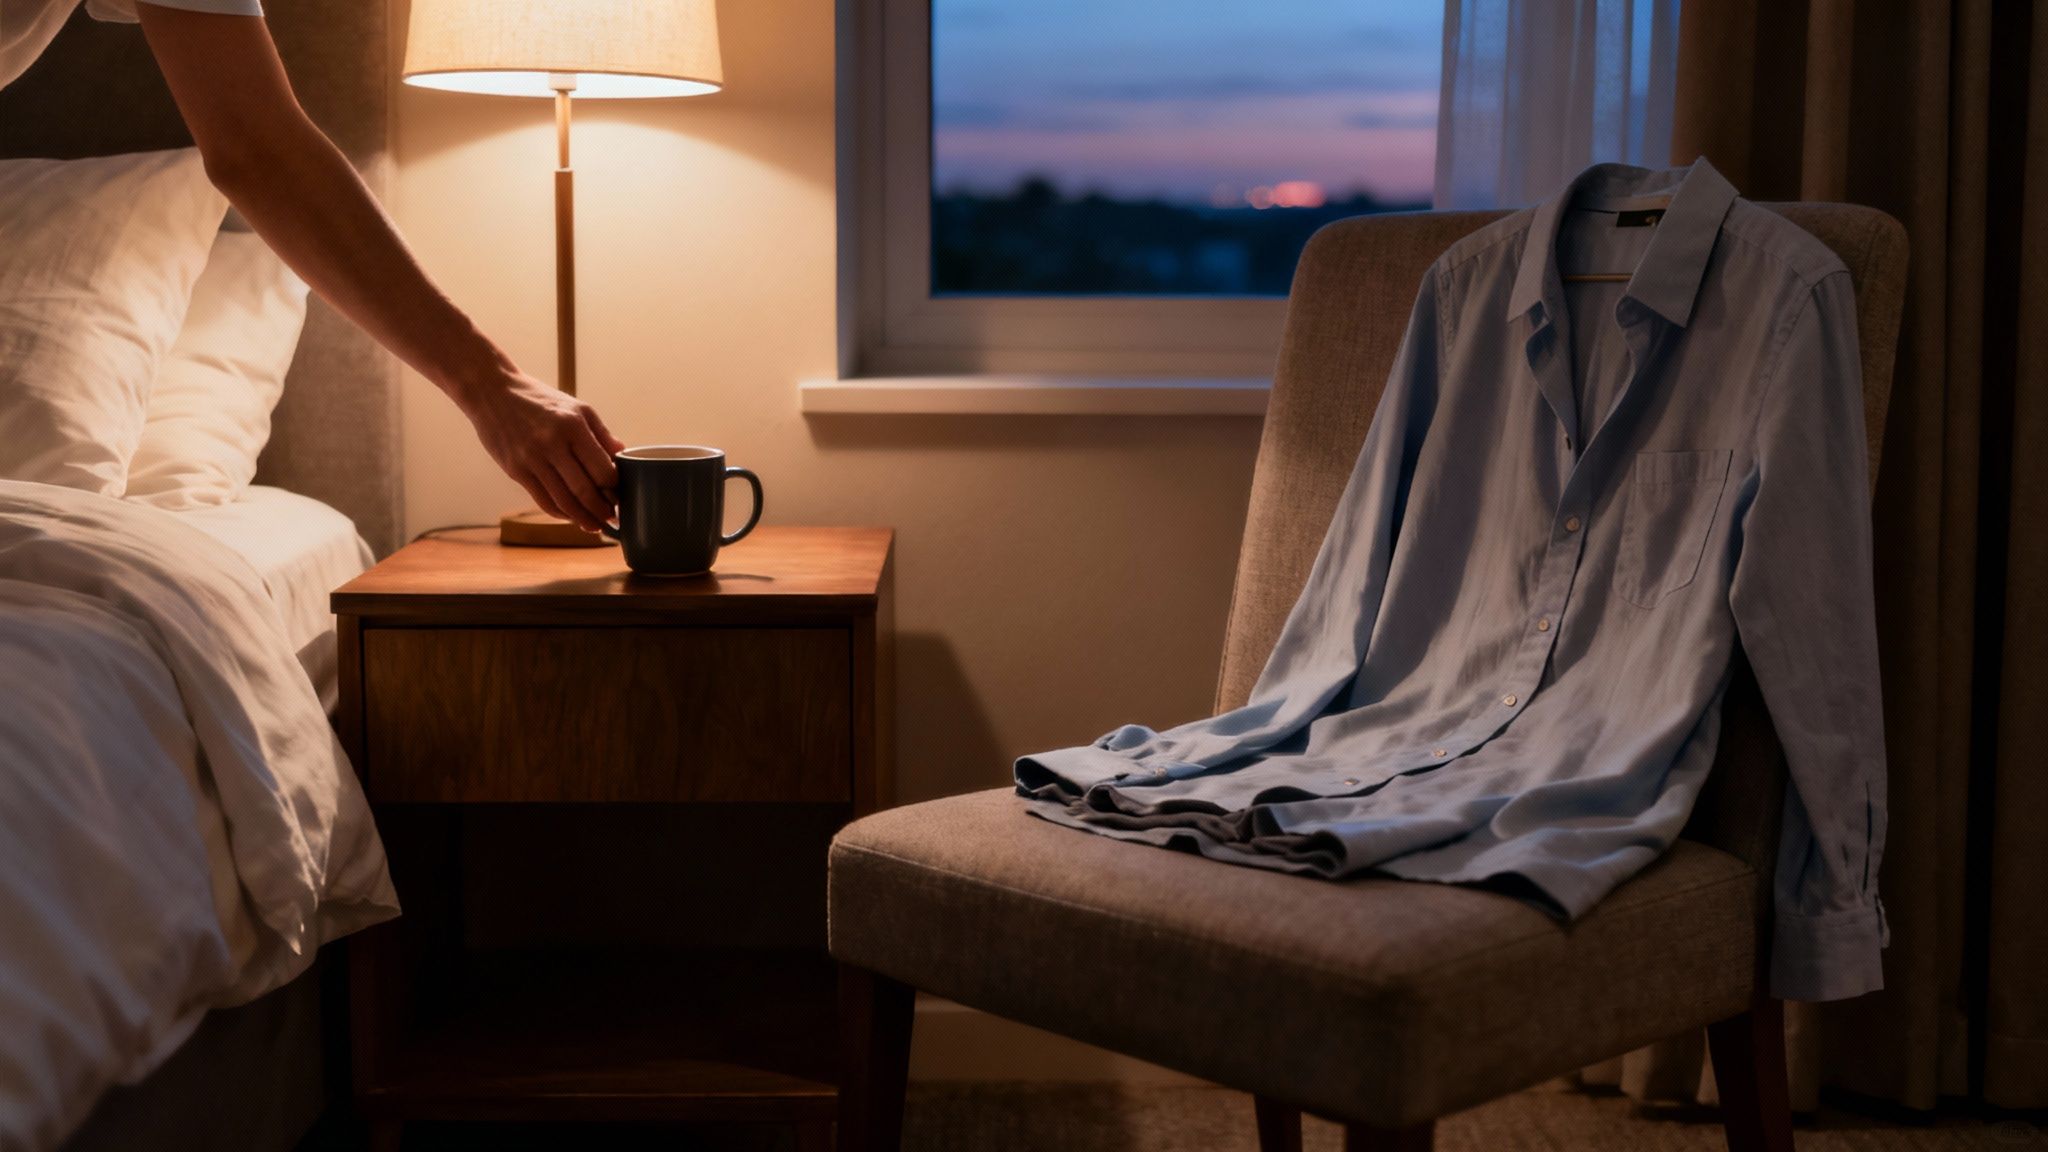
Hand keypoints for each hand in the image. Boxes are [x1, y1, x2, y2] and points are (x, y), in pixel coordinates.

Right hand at [458, 370, 624, 533]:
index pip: (602, 469)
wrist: (492, 392)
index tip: (621, 495)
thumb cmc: (540, 399)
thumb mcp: (576, 407)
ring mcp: (531, 459)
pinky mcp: (515, 470)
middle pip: (584, 490)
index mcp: (573, 426)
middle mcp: (552, 444)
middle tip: (613, 520)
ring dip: (582, 518)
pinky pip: (542, 500)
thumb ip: (601, 433)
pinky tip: (570, 516)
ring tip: (595, 526)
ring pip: (563, 501)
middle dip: (602, 510)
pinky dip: (560, 513)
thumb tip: (623, 456)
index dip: (615, 488)